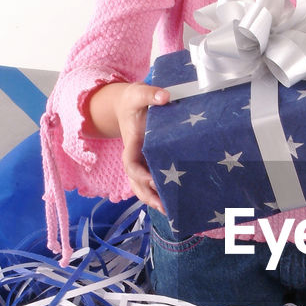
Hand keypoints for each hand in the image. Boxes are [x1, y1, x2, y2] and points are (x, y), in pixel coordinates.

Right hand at [85, 81, 169, 210]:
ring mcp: (142, 162)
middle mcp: (135, 157)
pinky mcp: (151, 163)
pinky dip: (161, 192)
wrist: (129, 105)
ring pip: (143, 186)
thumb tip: (165, 96)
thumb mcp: (138, 93)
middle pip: (136, 183)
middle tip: (164, 207)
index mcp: (131, 144)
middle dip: (148, 196)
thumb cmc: (133, 100)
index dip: (139, 174)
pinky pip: (154, 181)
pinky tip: (176, 201)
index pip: (130, 164)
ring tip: (170, 211)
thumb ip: (150, 93)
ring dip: (154, 199)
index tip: (152, 180)